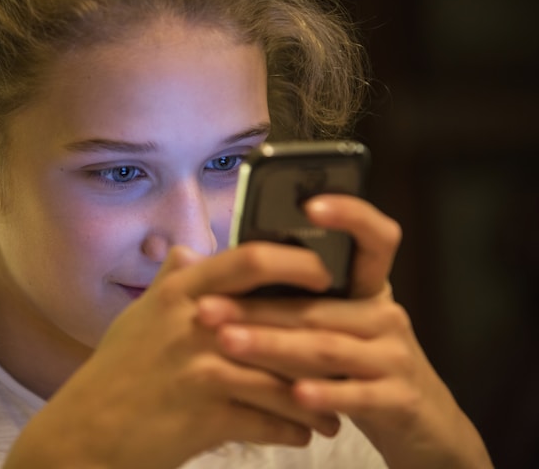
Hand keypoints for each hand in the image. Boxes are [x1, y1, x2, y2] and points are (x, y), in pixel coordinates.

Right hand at [5, 241, 344, 468]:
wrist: (87, 431)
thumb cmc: (115, 373)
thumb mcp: (138, 317)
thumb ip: (170, 283)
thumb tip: (188, 253)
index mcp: (181, 292)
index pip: (250, 259)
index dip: (296, 261)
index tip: (324, 273)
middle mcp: (195, 324)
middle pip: (282, 321)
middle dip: (322, 341)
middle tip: (349, 351)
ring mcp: (203, 370)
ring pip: (284, 378)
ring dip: (317, 398)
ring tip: (333, 409)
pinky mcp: (208, 415)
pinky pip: (270, 421)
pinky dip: (294, 429)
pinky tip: (306, 433)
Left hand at [196, 195, 492, 467]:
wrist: (422, 423)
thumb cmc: (357, 366)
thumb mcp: (333, 326)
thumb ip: (288, 298)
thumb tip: (208, 261)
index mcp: (367, 289)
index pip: (373, 239)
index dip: (350, 216)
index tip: (309, 204)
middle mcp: (385, 315)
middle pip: (317, 305)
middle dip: (256, 307)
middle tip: (206, 307)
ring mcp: (395, 357)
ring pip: (327, 347)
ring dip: (273, 346)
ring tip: (228, 343)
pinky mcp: (399, 399)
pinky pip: (356, 395)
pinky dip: (324, 394)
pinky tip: (292, 396)